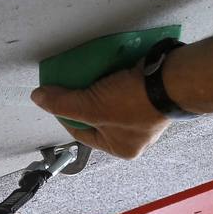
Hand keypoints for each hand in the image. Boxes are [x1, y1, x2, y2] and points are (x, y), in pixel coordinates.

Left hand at [30, 60, 172, 158]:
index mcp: (121, 148)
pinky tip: (111, 65)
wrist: (174, 80)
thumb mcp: (91, 106)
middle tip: (75, 82)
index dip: (64, 114)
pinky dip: (118, 77)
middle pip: (98, 115)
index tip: (55, 97)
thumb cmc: (133, 102)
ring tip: (92, 71)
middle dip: (85, 98)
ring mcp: (147, 114)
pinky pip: (128, 87)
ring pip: (113, 100)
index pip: (82, 132)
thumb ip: (63, 103)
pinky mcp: (154, 94)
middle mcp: (135, 136)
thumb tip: (38, 98)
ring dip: (102, 85)